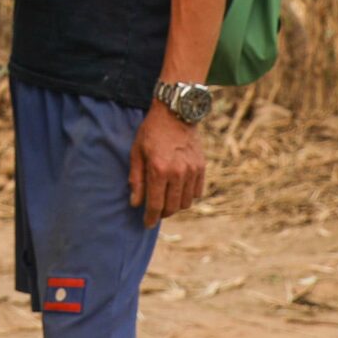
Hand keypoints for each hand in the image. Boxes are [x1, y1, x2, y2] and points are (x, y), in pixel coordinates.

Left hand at [129, 101, 205, 225]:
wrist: (175, 113)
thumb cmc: (151, 131)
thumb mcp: (136, 152)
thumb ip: (136, 179)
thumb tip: (135, 203)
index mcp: (158, 169)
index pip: (155, 204)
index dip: (150, 217)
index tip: (147, 224)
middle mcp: (177, 173)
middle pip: (172, 207)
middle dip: (162, 214)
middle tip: (155, 212)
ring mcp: (192, 171)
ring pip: (185, 203)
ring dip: (175, 206)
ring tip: (166, 199)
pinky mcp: (201, 168)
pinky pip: (197, 193)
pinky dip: (188, 196)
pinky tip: (178, 190)